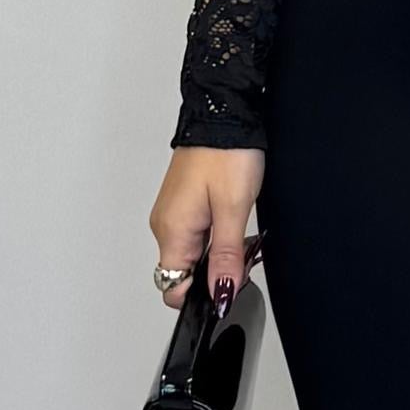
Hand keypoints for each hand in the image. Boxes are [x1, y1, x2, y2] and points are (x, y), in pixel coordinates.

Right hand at [150, 146, 264, 313]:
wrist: (223, 114)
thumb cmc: (226, 153)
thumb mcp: (233, 209)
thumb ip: (226, 257)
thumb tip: (221, 293)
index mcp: (172, 230)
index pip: (173, 288)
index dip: (203, 295)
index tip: (229, 282)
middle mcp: (165, 224)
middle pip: (185, 274)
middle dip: (215, 273)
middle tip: (243, 253)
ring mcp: (172, 214)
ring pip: (192, 254)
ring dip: (218, 253)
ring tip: (241, 230)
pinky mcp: (182, 204)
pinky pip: (195, 235)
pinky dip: (215, 236)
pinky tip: (232, 220)